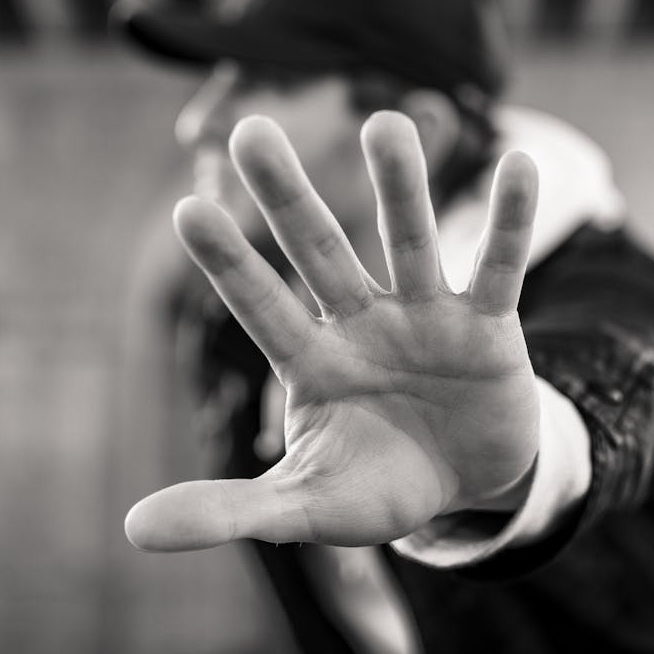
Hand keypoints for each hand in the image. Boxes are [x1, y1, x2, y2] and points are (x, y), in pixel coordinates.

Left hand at [125, 111, 539, 550]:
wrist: (465, 484)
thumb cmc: (376, 487)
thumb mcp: (306, 507)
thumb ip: (231, 512)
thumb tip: (132, 530)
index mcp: (312, 363)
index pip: (263, 308)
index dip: (231, 265)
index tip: (188, 209)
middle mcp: (362, 325)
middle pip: (321, 252)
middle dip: (288, 197)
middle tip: (252, 131)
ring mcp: (426, 318)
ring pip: (410, 242)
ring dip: (400, 187)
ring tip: (384, 123)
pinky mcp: (489, 326)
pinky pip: (500, 267)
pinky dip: (511, 223)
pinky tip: (521, 166)